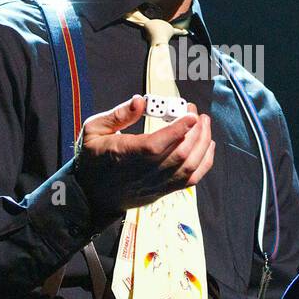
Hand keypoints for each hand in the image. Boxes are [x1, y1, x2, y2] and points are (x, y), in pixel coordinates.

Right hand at [70, 95, 214, 218]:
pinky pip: (190, 180)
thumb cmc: (93, 159)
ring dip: (202, 145)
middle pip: (178, 155)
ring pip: (188, 167)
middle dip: (195, 132)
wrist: (90, 196)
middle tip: (197, 114)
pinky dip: (204, 163)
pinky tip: (207, 146)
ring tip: (204, 125)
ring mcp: (155, 184)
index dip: (177, 130)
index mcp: (124, 155)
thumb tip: (140, 101)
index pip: (156, 145)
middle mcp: (142, 173)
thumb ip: (117, 115)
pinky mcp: (163, 191)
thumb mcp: (93, 130)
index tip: (191, 114)